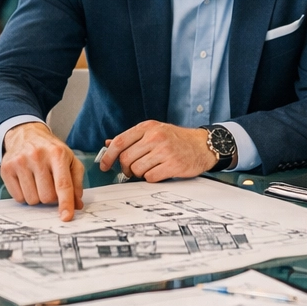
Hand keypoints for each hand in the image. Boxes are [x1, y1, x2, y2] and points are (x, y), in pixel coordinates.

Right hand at [1, 122, 83, 220]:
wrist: (26, 134)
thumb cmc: (51, 150)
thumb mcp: (70, 160)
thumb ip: (76, 182)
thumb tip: (77, 205)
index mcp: (57, 153)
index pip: (63, 184)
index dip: (65, 203)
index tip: (66, 217)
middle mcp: (37, 156)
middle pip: (47, 196)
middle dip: (51, 198)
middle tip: (50, 185)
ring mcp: (19, 162)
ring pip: (32, 200)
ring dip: (37, 197)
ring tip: (38, 182)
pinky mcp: (6, 169)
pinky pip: (18, 197)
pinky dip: (25, 195)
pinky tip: (27, 182)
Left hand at [100, 121, 216, 181]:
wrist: (202, 145)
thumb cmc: (176, 140)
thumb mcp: (154, 131)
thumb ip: (132, 138)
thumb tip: (108, 143)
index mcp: (147, 127)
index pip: (120, 141)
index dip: (108, 156)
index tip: (104, 165)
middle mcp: (155, 137)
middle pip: (126, 158)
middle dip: (125, 168)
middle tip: (131, 171)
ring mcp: (164, 151)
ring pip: (137, 169)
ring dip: (139, 174)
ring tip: (149, 169)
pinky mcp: (173, 165)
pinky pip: (150, 177)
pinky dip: (151, 178)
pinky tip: (159, 172)